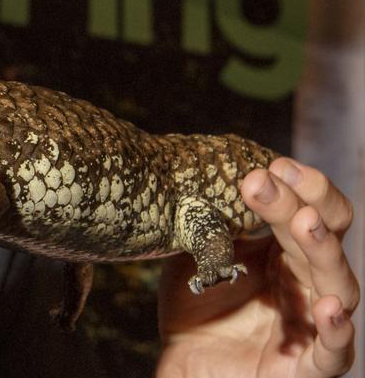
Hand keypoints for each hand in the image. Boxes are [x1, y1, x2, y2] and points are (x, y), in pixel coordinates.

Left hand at [158, 158, 357, 376]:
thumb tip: (221, 176)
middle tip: (266, 179)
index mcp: (288, 251)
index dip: (302, 185)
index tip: (272, 165)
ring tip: (304, 222)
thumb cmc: (198, 304)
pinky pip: (334, 352)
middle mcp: (309, 283)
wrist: (184, 363)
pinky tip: (329, 307)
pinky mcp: (307, 368)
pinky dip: (337, 330)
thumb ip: (215, 220)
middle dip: (298, 204)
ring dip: (323, 251)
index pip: (312, 209)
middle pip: (322, 238)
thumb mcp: (202, 253)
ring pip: (339, 286)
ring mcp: (314, 324)